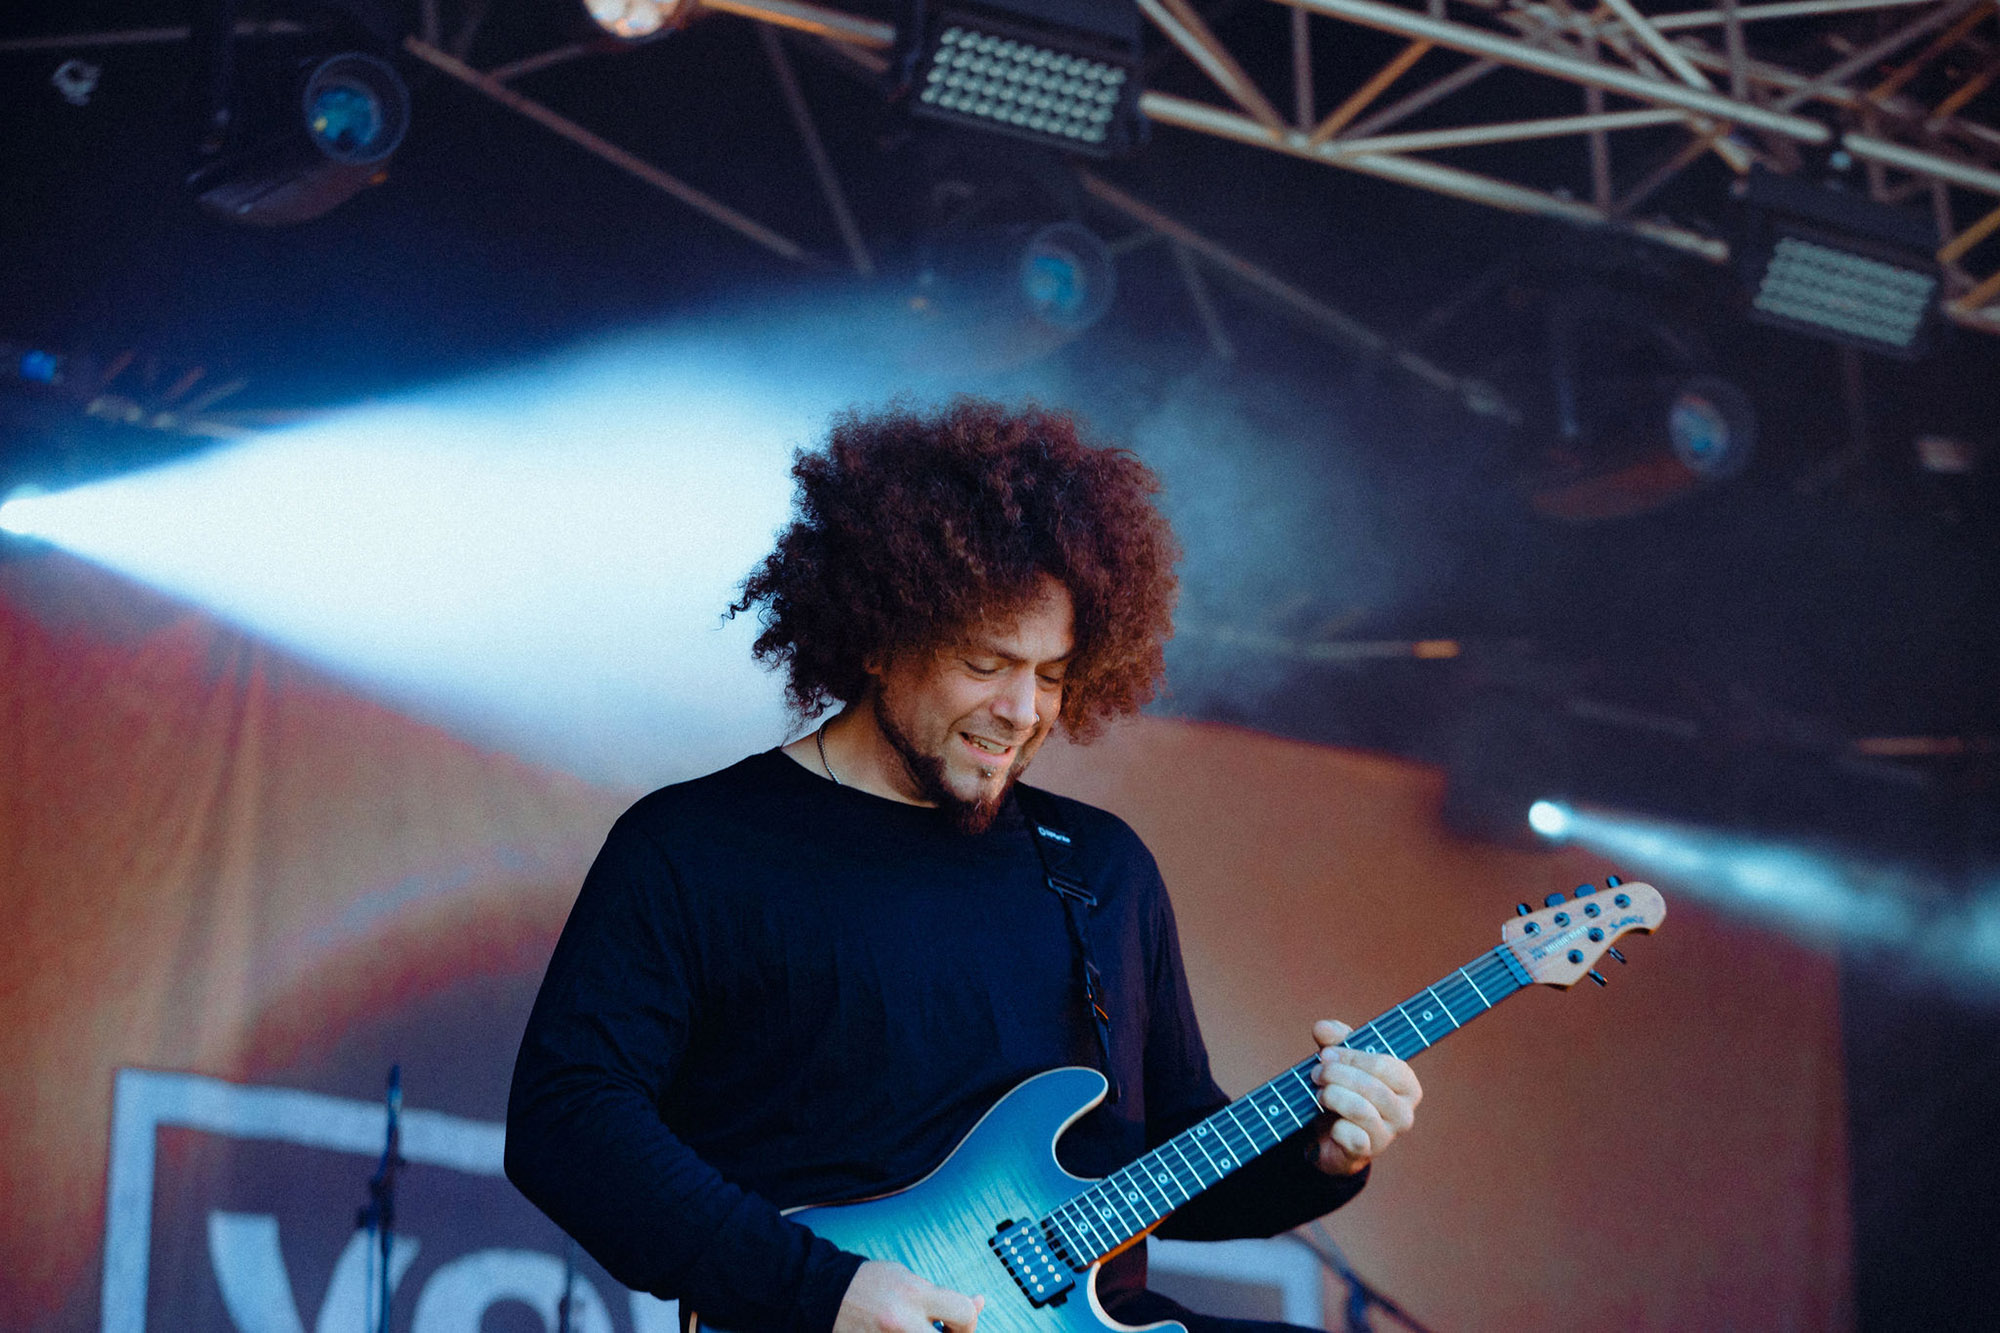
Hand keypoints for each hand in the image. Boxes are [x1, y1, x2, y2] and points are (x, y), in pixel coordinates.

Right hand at [832, 1259, 984, 1332]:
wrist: (824, 1293)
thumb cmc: (873, 1284)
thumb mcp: (909, 1280)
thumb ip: (942, 1295)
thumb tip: (979, 1302)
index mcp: (914, 1295)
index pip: (964, 1312)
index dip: (969, 1321)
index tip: (955, 1324)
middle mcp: (902, 1321)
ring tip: (921, 1331)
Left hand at [1306, 1019, 1421, 1176]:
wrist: (1332, 1134)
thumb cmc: (1345, 1090)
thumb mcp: (1341, 1059)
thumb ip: (1334, 1038)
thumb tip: (1322, 1028)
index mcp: (1406, 1085)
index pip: (1384, 1065)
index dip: (1351, 1057)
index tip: (1326, 1054)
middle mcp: (1404, 1112)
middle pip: (1371, 1086)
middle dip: (1336, 1075)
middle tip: (1316, 1073)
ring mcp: (1387, 1135)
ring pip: (1361, 1110)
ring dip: (1332, 1097)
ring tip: (1320, 1094)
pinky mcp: (1366, 1152)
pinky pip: (1351, 1135)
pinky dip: (1334, 1125)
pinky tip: (1330, 1123)